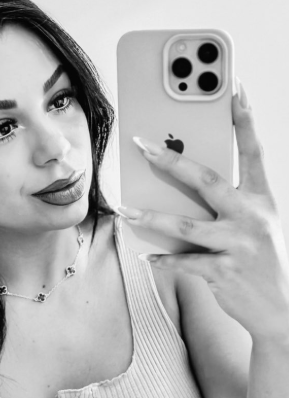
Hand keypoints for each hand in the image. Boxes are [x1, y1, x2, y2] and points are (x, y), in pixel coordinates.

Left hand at [117, 80, 288, 341]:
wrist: (284, 309)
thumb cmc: (264, 259)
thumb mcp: (256, 224)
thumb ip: (225, 204)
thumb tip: (178, 189)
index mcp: (262, 199)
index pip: (254, 151)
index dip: (244, 119)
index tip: (232, 88)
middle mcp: (252, 217)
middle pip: (206, 180)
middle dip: (171, 161)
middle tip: (143, 144)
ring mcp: (238, 245)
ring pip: (184, 224)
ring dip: (150, 216)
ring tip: (124, 208)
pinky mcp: (223, 272)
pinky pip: (183, 261)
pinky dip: (163, 258)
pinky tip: (145, 254)